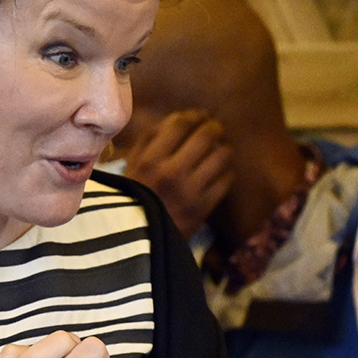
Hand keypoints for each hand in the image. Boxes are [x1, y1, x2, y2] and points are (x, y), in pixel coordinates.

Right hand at [123, 109, 232, 238]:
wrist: (135, 242)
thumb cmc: (132, 198)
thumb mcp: (130, 166)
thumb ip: (149, 139)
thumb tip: (176, 118)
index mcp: (149, 160)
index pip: (179, 124)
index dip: (194, 115)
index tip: (200, 116)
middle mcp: (171, 172)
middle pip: (205, 135)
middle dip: (215, 128)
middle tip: (216, 129)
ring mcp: (189, 191)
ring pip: (221, 156)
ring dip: (225, 149)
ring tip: (222, 150)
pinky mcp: (203, 209)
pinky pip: (226, 181)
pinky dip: (227, 173)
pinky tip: (221, 173)